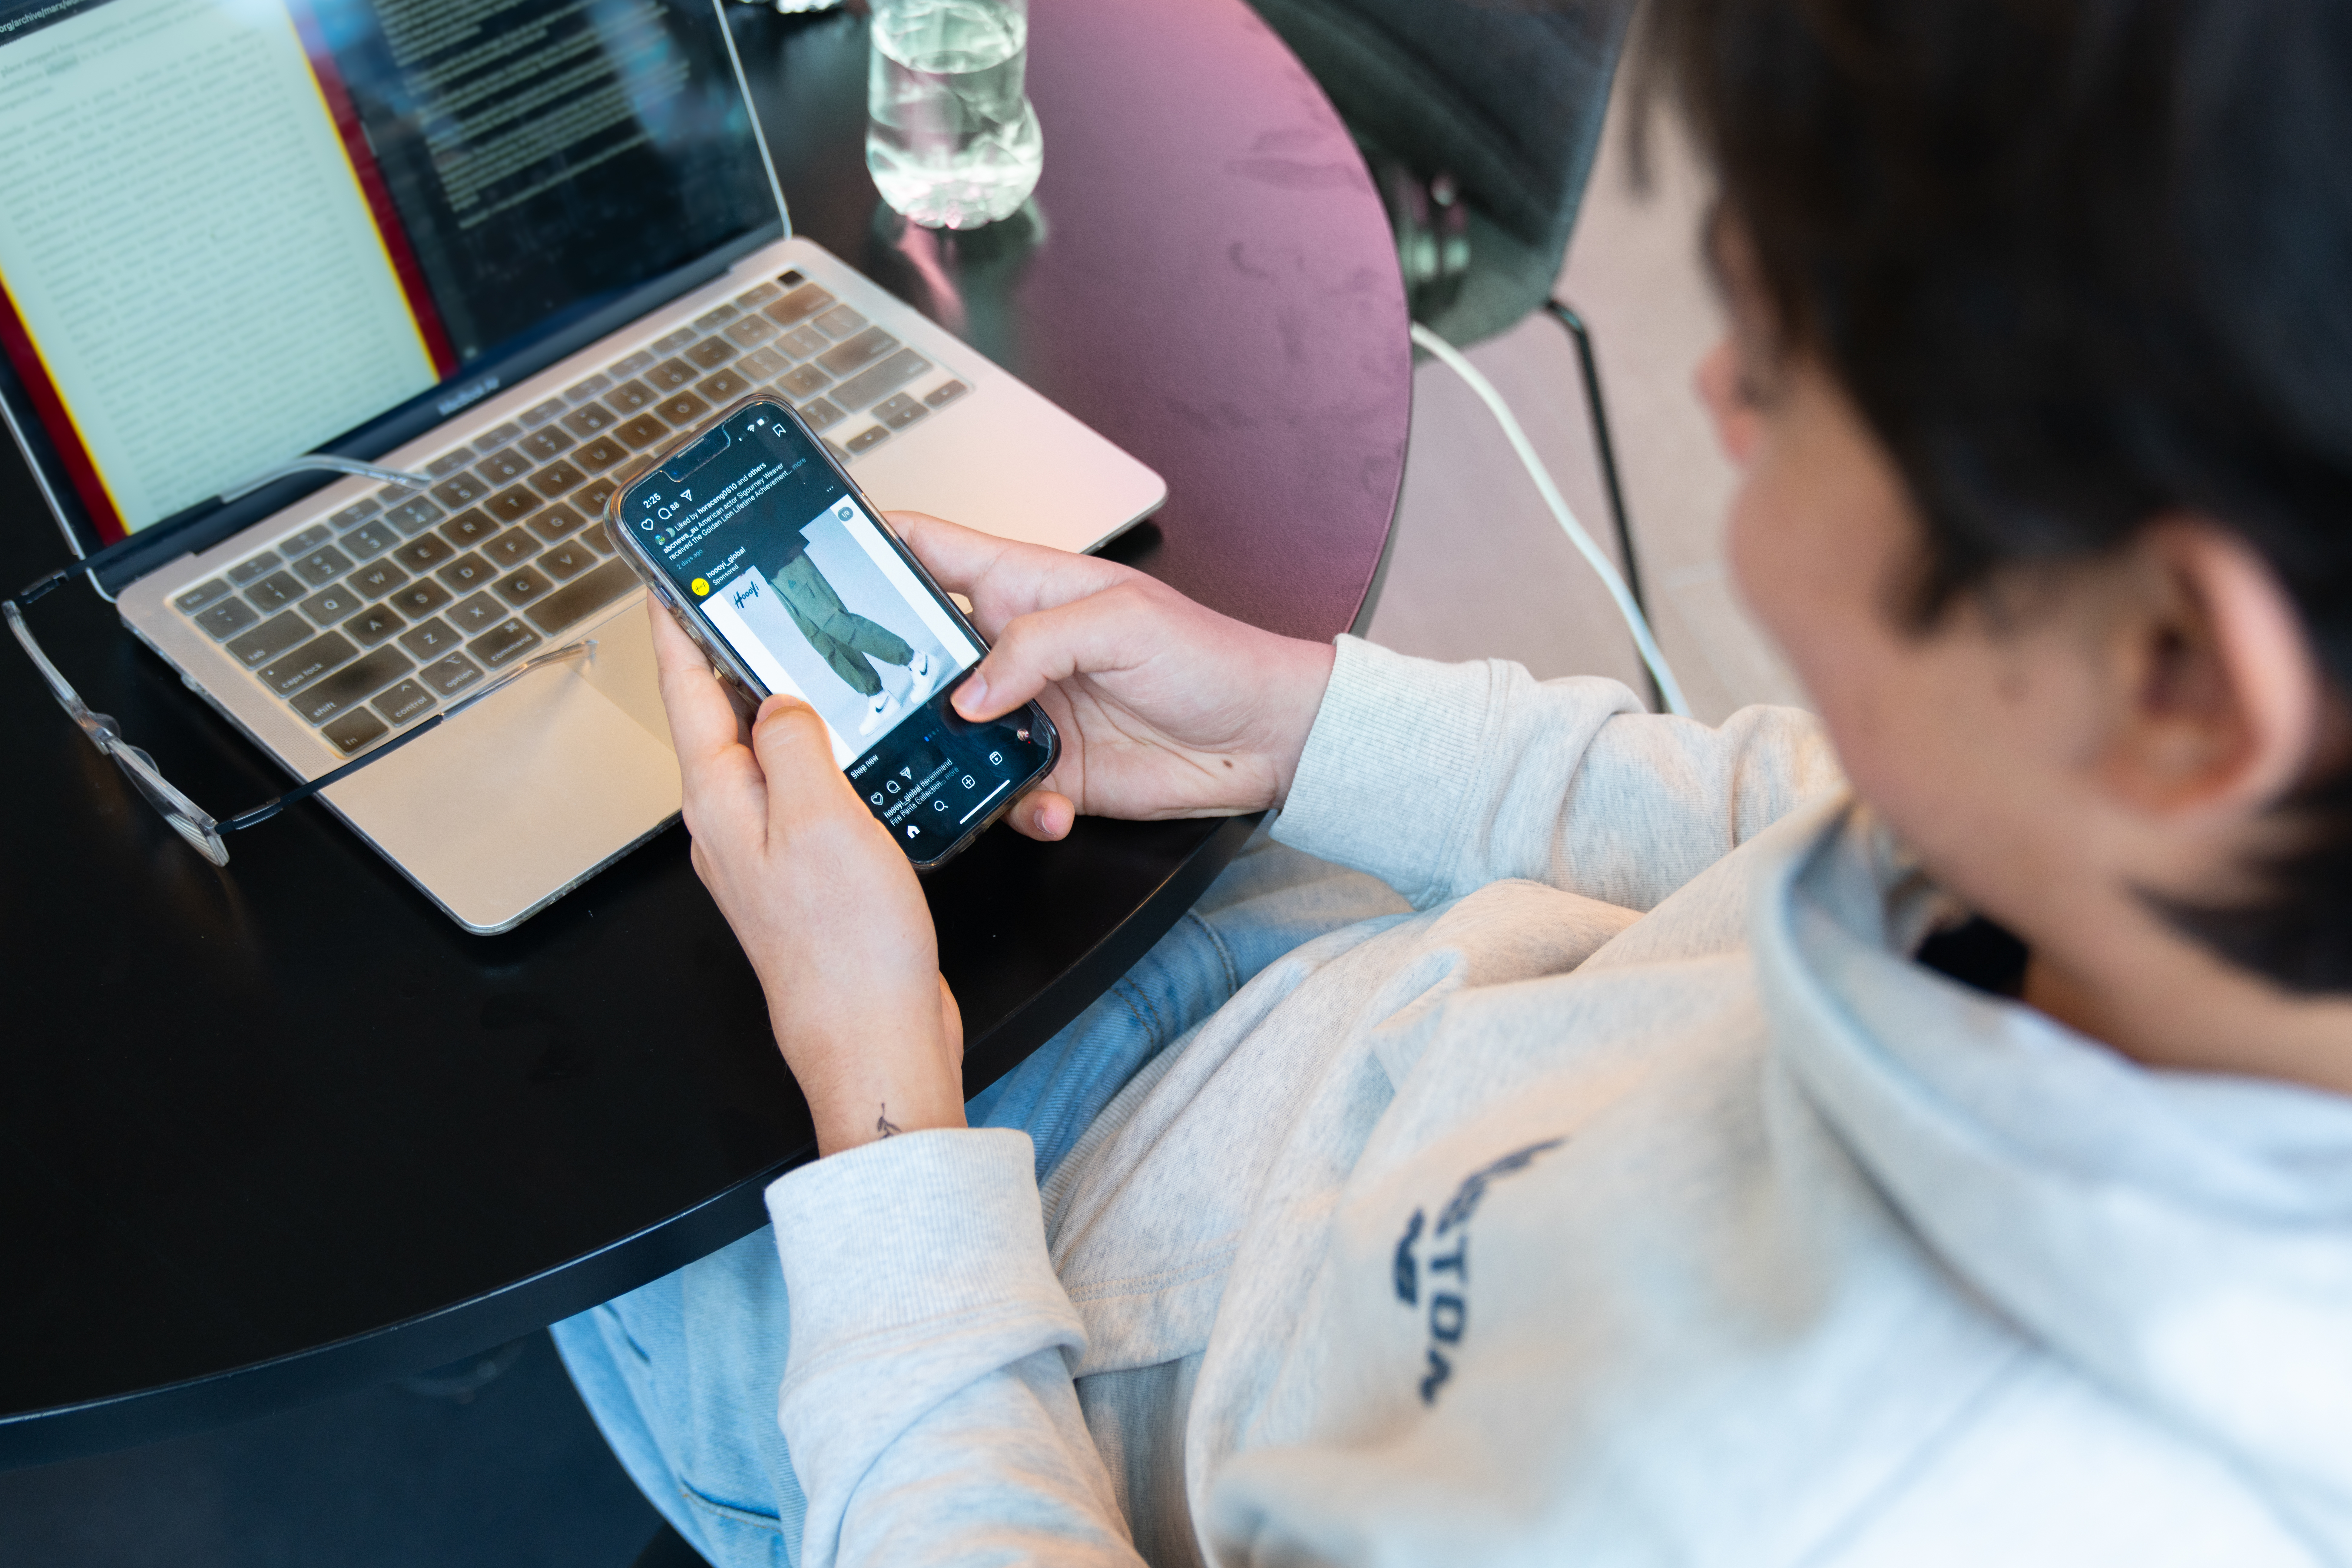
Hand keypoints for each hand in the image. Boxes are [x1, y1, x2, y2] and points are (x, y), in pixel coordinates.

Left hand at [648, 604, 964, 1156]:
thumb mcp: (821, 818)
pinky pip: (802, 791)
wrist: (873, 1037)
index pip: (687, 689)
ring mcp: (766, 851)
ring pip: (765, 753)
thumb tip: (782, 700)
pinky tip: (851, 744)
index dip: (676, 626)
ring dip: (783, 704)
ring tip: (807, 656)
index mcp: (721, 801)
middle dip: (733, 653)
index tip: (668, 579)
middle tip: (749, 597)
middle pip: (721, 716)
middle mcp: (731, 824)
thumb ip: (795, 745)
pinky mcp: (805, 874)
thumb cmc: (845, 950)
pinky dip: (822, 754)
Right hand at [890, 512, 1336, 840]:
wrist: (1266, 736)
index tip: (818, 557)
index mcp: (1023, 587)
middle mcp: (1015, 651)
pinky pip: (1003, 795)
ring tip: (973, 770)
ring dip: (954, 759)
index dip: (871, 543)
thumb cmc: (1211, 657)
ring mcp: (1027, 713)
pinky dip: (1016, 809)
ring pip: (951, 735)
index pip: (929, 549)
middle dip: (890, 679)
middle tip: (872, 703)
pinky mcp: (1049, 772)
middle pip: (919, 653)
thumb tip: (972, 691)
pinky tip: (1047, 808)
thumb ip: (1036, 645)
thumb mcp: (1122, 622)